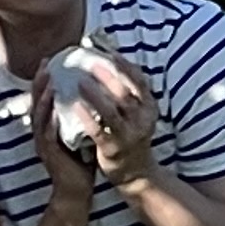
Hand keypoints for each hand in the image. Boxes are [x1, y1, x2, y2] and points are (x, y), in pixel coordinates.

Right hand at [29, 60, 104, 185]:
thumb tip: (94, 95)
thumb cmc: (80, 163)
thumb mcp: (80, 134)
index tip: (50, 61)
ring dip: (43, 97)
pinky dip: (49, 120)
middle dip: (39, 82)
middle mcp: (42, 133)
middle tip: (45, 63)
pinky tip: (53, 109)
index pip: (44, 99)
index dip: (44, 80)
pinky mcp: (50, 155)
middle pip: (36, 102)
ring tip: (48, 80)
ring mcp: (43, 144)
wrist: (75, 191)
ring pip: (40, 116)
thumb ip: (81, 117)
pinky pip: (48, 134)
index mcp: (48, 127)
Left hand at [88, 61, 162, 183]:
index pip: (140, 81)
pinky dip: (87, 117)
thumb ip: (128, 94)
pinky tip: (75, 106)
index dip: (124, 65)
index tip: (108, 51)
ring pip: (113, 112)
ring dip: (96, 95)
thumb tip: (111, 62)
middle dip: (110, 76)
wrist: (136, 174)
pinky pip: (99, 131)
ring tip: (79, 82)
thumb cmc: (130, 136)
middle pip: (126, 94)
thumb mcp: (137, 114)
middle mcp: (143, 120)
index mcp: (149, 108)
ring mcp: (129, 136)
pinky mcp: (114, 149)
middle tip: (92, 63)